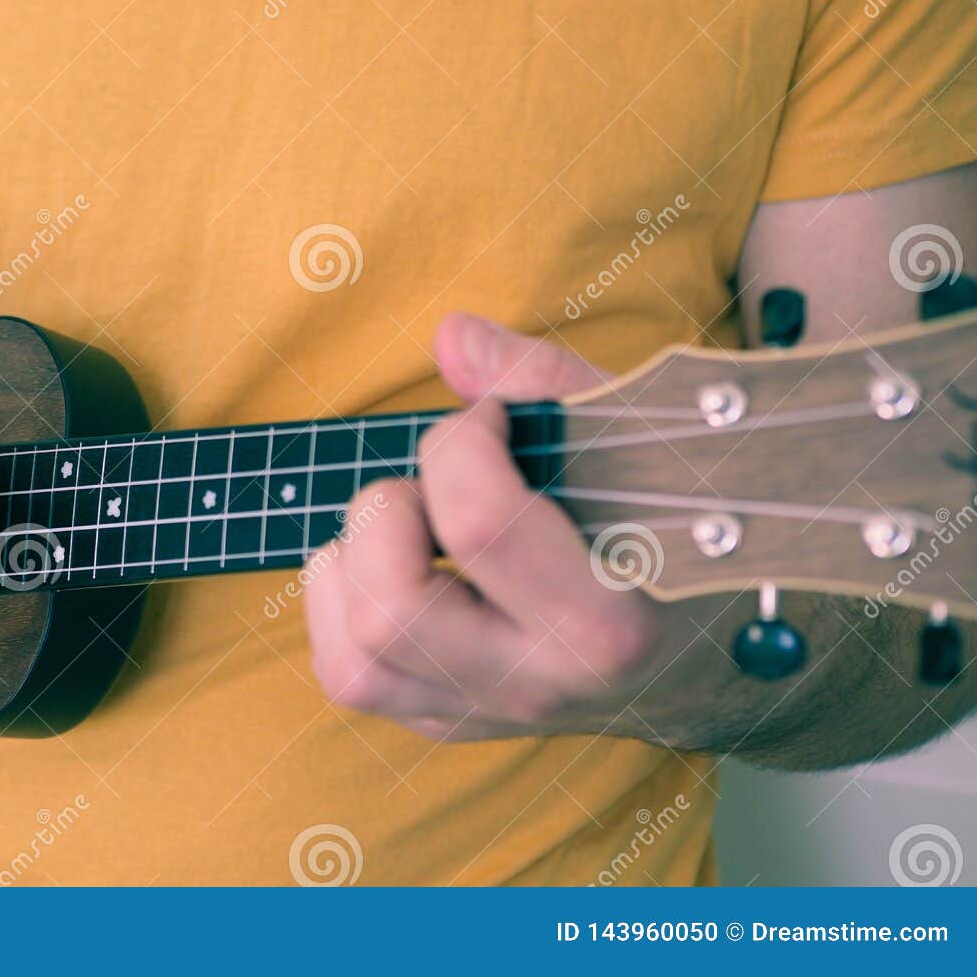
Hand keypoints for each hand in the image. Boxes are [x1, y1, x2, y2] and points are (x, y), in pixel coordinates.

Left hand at [304, 313, 689, 740]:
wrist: (721, 661)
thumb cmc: (683, 529)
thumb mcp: (644, 444)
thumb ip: (547, 383)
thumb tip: (451, 338)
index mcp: (606, 618)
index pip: (476, 524)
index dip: (460, 440)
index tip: (490, 420)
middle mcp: (539, 684)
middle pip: (388, 612)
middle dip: (386, 516)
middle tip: (434, 486)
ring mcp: (487, 715)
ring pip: (351, 663)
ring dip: (350, 567)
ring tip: (408, 524)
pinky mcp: (450, 724)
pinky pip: (351, 676)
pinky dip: (341, 606)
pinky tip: (392, 562)